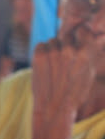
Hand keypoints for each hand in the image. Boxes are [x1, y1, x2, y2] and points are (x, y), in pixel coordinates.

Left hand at [29, 24, 104, 138]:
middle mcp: (69, 49)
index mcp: (85, 53)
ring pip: (53, 41)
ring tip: (54, 65)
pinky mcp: (38, 55)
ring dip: (53, 49)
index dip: (80, 36)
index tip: (77, 43)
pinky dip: (42, 52)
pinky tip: (45, 65)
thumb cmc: (74, 93)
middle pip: (66, 36)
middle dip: (65, 45)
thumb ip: (91, 53)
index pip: (83, 30)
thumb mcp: (89, 73)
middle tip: (63, 60)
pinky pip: (40, 45)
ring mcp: (53, 52)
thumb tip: (100, 35)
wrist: (54, 107)